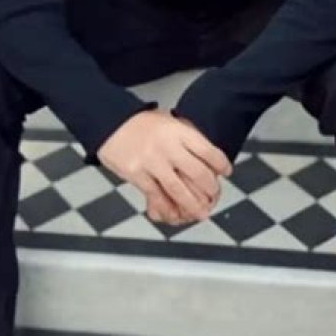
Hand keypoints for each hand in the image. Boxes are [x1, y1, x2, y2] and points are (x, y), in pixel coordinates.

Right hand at [97, 110, 230, 222]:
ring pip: (179, 189)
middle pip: (197, 173)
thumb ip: (186, 138)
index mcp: (178, 131)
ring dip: (193, 205)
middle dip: (210, 188)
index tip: (226, 171)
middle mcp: (167, 146)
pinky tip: (174, 214)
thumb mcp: (169, 122)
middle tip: (214, 195)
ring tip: (201, 212)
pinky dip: (167, 207)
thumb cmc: (139, 123)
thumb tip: (207, 158)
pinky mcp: (136, 173)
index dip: (221, 164)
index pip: (208, 150)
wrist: (109, 122)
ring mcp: (151, 160)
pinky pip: (156, 196)